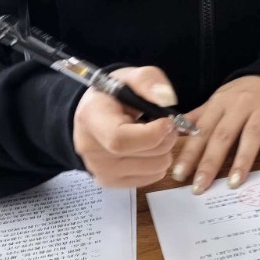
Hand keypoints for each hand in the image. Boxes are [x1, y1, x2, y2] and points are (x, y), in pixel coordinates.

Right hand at [72, 66, 180, 188]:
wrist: (91, 115)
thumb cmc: (112, 95)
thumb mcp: (128, 76)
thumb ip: (148, 80)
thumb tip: (167, 99)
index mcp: (92, 120)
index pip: (121, 140)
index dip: (153, 133)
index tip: (168, 120)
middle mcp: (91, 151)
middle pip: (146, 155)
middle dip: (167, 138)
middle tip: (166, 124)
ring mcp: (100, 171)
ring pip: (155, 168)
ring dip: (164, 150)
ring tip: (153, 135)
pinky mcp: (110, 182)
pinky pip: (151, 178)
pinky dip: (158, 163)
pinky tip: (146, 149)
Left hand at [170, 75, 259, 193]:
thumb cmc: (244, 94)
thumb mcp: (219, 100)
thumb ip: (198, 117)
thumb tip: (172, 130)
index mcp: (220, 103)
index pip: (202, 130)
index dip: (190, 153)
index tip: (179, 175)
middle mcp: (241, 105)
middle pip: (223, 135)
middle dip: (210, 162)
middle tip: (201, 186)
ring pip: (252, 136)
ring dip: (242, 160)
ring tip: (234, 183)